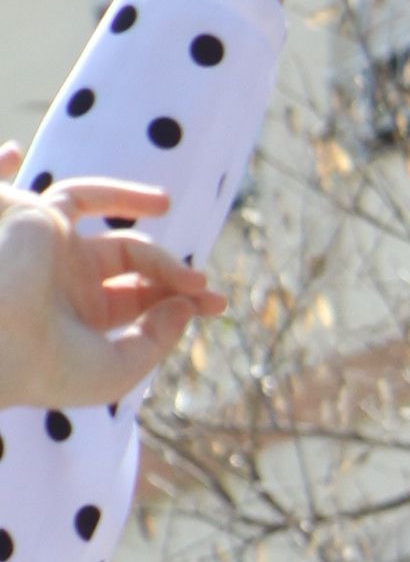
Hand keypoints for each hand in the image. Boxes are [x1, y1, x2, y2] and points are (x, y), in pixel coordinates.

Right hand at [0, 165, 226, 407]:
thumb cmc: (48, 369)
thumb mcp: (118, 368)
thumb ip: (157, 338)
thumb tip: (189, 306)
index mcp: (74, 315)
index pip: (137, 297)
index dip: (180, 298)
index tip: (219, 305)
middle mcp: (59, 275)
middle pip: (129, 258)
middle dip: (171, 268)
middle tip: (203, 286)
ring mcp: (47, 244)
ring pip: (97, 209)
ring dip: (132, 198)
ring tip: (168, 203)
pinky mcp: (38, 217)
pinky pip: (78, 194)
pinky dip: (109, 192)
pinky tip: (149, 200)